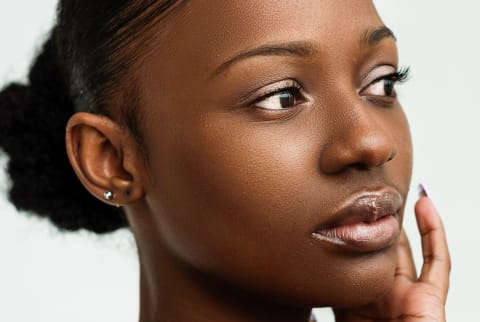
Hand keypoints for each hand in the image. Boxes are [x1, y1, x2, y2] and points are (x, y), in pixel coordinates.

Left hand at [333, 196, 450, 321]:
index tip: (343, 210)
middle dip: (378, 224)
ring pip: (409, 249)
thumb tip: (309, 268)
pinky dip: (434, 231)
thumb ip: (331, 290)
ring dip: (406, 220)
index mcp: (358, 299)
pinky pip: (437, 262)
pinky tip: (425, 204)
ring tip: (398, 192)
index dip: (353, 236)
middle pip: (383, 250)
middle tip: (370, 197)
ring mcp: (408, 296)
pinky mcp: (431, 299)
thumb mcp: (338, 310)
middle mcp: (384, 294)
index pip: (357, 260)